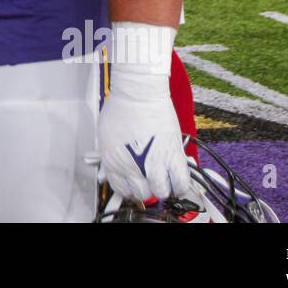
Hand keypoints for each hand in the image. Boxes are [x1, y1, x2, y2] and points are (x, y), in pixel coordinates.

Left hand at [97, 27, 191, 202]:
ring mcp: (154, 164)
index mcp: (114, 163)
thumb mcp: (106, 135)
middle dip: (147, 188)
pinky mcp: (173, 157)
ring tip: (164, 178)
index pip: (122, 190)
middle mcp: (133, 168)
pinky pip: (181, 183)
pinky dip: (180, 185)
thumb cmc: (122, 107)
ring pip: (162, 192)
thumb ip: (112, 155)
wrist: (139, 93)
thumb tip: (116, 164)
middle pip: (143, 194)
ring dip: (163, 187)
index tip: (135, 185)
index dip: (130, 189)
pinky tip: (177, 179)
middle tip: (151, 180)